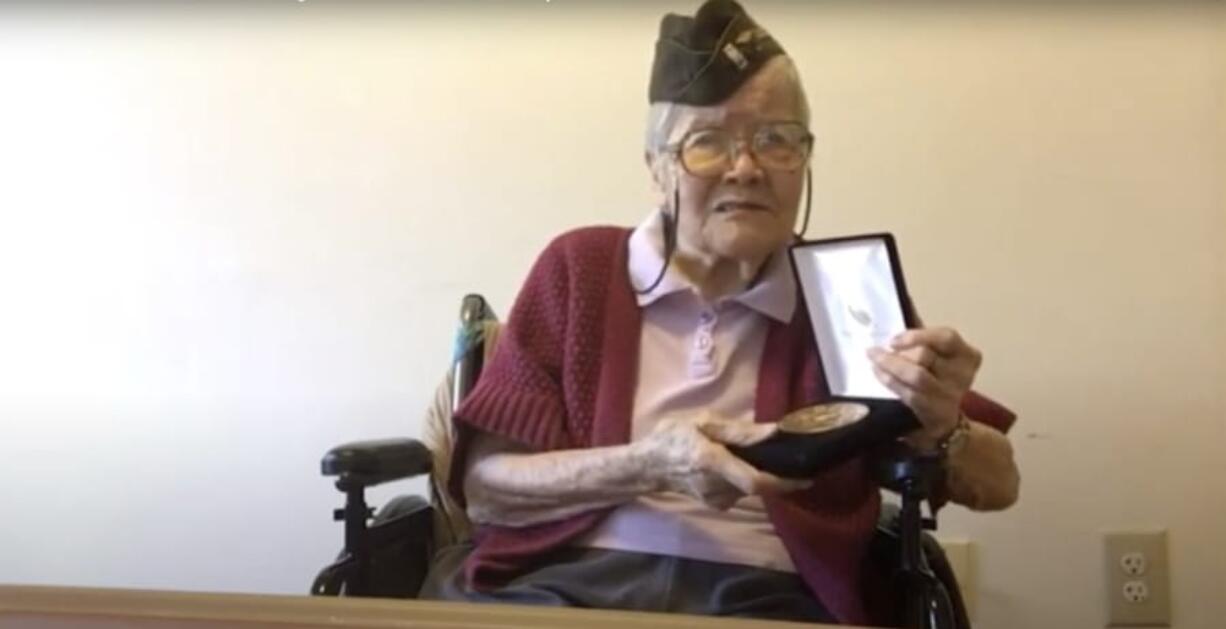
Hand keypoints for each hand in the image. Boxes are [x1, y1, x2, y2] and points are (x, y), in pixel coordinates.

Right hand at [636, 413, 811, 509]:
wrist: (649, 466)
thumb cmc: (673, 437)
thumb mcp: (703, 422)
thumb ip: (739, 430)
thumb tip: (774, 431)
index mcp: (712, 462)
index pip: (756, 482)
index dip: (784, 483)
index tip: (808, 477)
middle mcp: (717, 487)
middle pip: (760, 485)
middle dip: (777, 471)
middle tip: (786, 453)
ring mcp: (718, 500)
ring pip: (752, 487)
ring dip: (759, 472)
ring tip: (751, 453)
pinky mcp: (719, 505)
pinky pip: (743, 490)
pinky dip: (747, 477)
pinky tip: (736, 463)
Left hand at [867, 327, 981, 449]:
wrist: (944, 421)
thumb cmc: (937, 377)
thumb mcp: (937, 354)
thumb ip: (922, 333)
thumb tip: (902, 304)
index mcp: (967, 355)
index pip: (947, 338)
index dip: (919, 335)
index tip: (894, 339)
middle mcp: (963, 375)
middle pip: (926, 356)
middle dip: (898, 353)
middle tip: (876, 350)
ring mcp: (950, 396)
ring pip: (916, 375)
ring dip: (889, 365)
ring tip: (873, 358)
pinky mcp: (934, 413)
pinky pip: (908, 393)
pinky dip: (889, 381)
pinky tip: (878, 372)